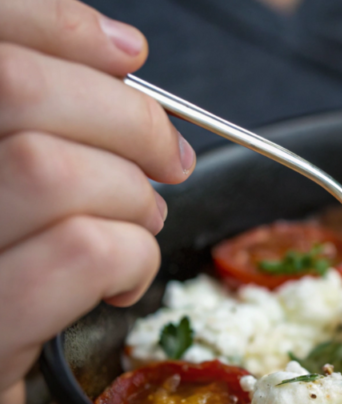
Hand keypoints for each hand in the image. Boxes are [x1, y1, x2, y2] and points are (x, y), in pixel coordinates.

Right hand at [0, 0, 193, 403]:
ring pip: (49, 169)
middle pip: (17, 90)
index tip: (127, 55)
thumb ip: (43, 111)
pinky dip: (129, 256)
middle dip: (126, 117)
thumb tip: (120, 48)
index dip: (56, 26)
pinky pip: (80, 253)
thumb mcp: (16, 187)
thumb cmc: (10, 280)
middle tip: (167, 158)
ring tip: (136, 225)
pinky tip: (122, 280)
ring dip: (128, 195)